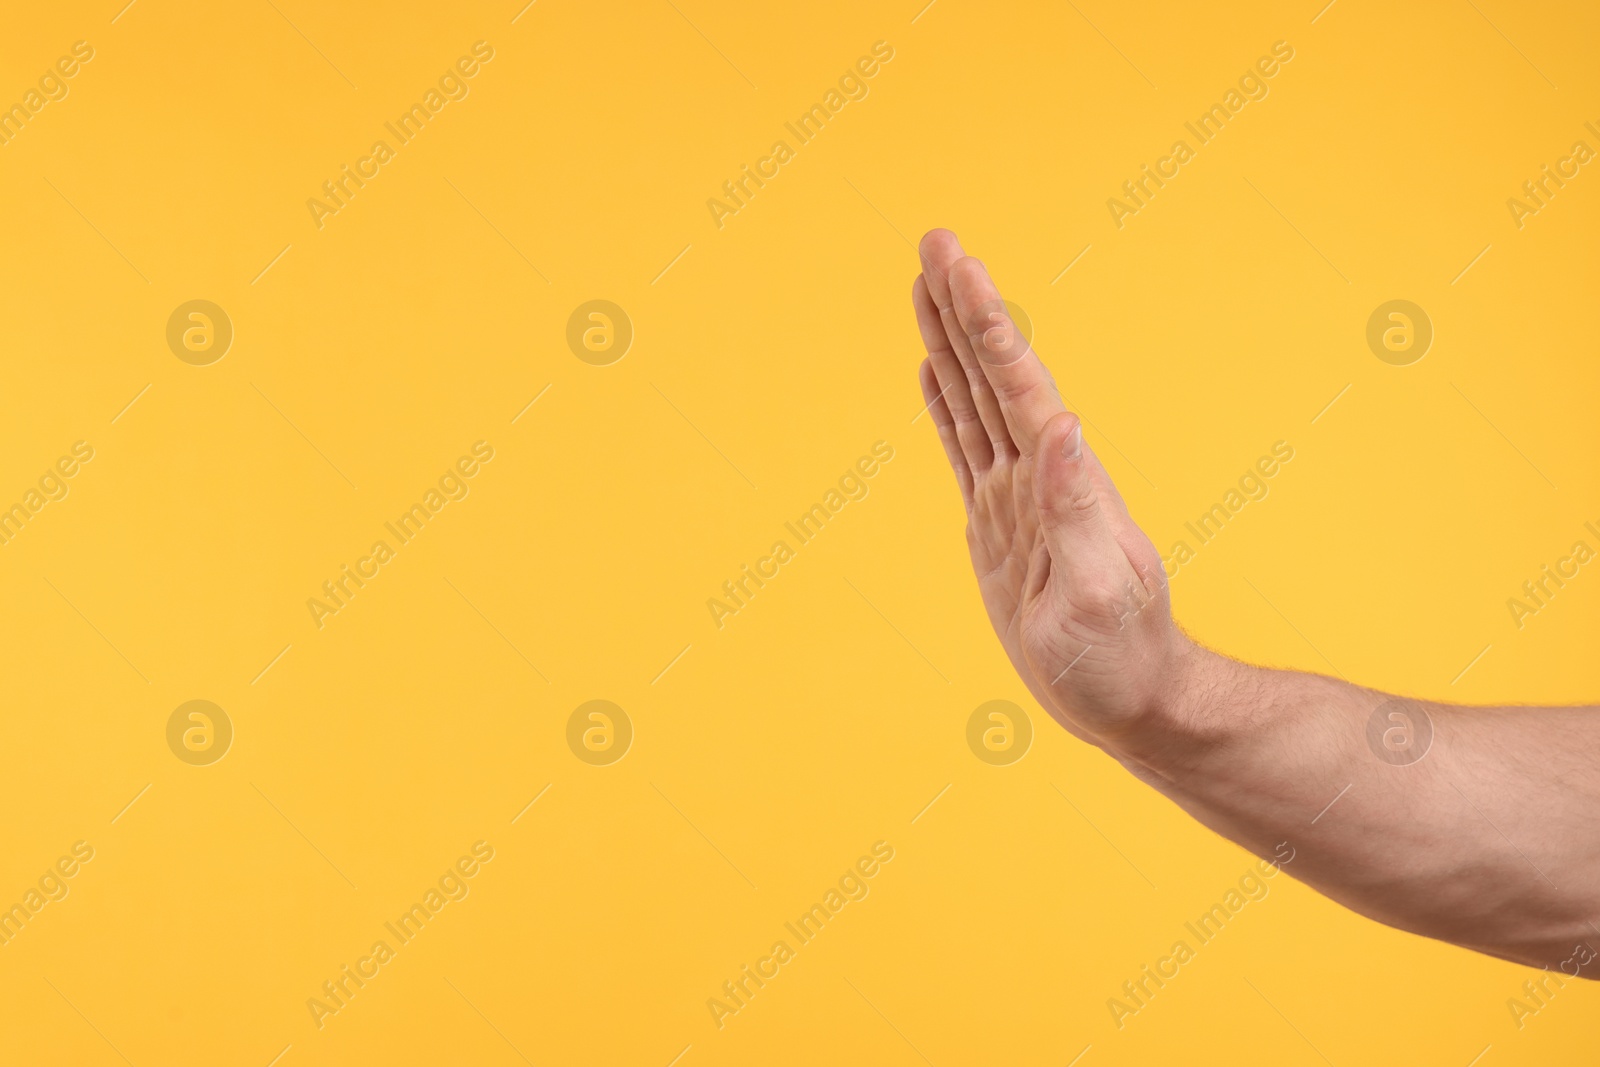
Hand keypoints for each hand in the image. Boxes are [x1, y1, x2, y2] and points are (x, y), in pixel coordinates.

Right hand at [911, 230, 1191, 745]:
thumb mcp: (1103, 589)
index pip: (1016, 382)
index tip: (957, 260)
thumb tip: (1062, 426)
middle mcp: (1037, 475)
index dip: (985, 320)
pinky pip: (963, 453)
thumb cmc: (1123, 657)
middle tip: (933, 241)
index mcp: (1062, 479)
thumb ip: (1077, 508)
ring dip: (949, 344)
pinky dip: (946, 408)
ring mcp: (1014, 498)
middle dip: (961, 307)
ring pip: (972, 402)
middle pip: (989, 374)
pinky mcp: (997, 528)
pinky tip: (933, 375)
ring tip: (924, 287)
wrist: (1132, 701)